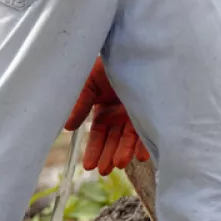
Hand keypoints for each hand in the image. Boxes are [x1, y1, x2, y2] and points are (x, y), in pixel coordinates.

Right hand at [65, 58, 148, 172]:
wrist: (133, 50)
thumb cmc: (107, 63)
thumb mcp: (89, 82)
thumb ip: (80, 104)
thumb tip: (67, 128)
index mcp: (103, 110)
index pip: (97, 135)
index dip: (93, 150)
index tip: (88, 166)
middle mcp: (120, 116)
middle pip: (113, 141)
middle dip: (107, 155)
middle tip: (104, 170)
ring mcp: (137, 116)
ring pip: (129, 139)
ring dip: (123, 152)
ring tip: (118, 163)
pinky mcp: (153, 114)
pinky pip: (148, 132)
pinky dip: (144, 144)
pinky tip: (140, 155)